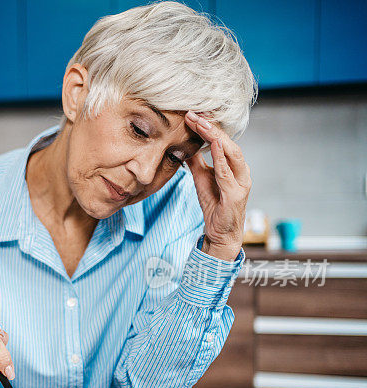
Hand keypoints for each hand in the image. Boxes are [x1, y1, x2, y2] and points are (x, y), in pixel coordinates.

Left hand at [184, 111, 251, 261]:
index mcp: (234, 166)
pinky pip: (228, 172)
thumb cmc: (214, 205)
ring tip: (202, 123)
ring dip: (215, 136)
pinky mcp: (236, 194)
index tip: (192, 114)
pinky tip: (215, 143)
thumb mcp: (201, 179)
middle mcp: (241, 171)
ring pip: (231, 153)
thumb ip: (197, 162)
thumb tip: (187, 144)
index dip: (208, 127)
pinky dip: (222, 157)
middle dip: (211, 127)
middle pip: (228, 143)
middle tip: (194, 113)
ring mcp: (241, 182)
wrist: (220, 233)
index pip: (222, 141)